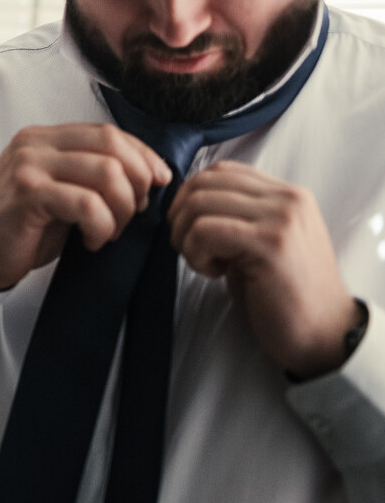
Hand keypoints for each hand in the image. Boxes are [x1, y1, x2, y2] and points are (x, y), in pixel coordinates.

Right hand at [0, 124, 173, 290]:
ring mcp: (29, 166)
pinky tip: (93, 240)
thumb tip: (150, 174)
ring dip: (121, 209)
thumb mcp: (60, 191)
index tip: (159, 182)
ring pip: (107, 173)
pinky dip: (102, 226)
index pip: (108, 132)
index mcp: (44, 137)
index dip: (143, 155)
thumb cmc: (23, 228)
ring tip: (109, 231)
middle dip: (137, 183)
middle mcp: (34, 144)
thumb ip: (90, 173)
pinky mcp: (27, 194)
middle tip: (132, 214)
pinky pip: (88, 204)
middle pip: (112, 147)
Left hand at [168, 161, 356, 378]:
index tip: (188, 227)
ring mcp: (281, 219)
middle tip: (188, 247)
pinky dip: (194, 252)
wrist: (322, 332)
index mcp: (287, 193)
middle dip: (179, 216)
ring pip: (199, 205)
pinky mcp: (269, 245)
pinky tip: (213, 272)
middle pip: (204, 183)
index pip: (221, 170)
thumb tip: (186, 200)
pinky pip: (204, 231)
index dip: (189, 195)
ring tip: (203, 262)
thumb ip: (237, 214)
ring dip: (185, 237)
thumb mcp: (262, 240)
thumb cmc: (282, 291)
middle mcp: (288, 199)